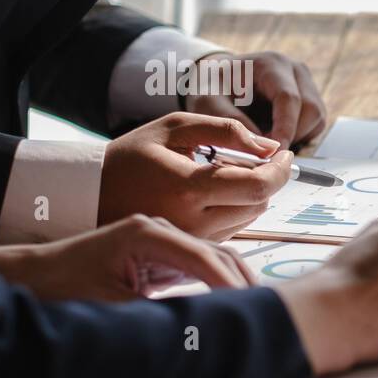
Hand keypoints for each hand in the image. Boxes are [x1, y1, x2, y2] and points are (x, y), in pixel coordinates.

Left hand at [0, 214, 252, 301]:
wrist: (40, 275)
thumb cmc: (66, 285)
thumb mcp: (112, 304)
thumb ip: (158, 314)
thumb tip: (199, 331)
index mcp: (148, 233)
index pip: (203, 258)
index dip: (228, 285)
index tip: (249, 309)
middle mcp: (161, 230)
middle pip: (218, 253)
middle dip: (242, 282)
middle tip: (266, 312)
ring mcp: (165, 241)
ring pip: (216, 259)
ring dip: (237, 282)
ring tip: (260, 310)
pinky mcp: (165, 256)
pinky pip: (203, 267)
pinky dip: (222, 284)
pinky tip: (236, 303)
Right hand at [100, 112, 292, 240]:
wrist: (91, 196)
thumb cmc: (131, 157)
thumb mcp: (173, 128)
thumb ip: (226, 131)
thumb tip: (271, 147)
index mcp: (188, 187)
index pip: (258, 186)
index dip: (281, 169)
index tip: (285, 154)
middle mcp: (194, 221)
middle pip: (260, 202)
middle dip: (265, 178)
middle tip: (251, 157)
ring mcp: (194, 239)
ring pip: (250, 216)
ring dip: (251, 193)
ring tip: (223, 173)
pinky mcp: (194, 248)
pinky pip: (234, 228)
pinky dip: (236, 207)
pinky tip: (214, 192)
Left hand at [187, 51, 326, 147]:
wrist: (220, 80)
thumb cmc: (213, 88)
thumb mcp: (209, 103)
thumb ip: (231, 122)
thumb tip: (262, 147)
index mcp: (271, 65)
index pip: (289, 98)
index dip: (285, 128)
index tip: (275, 153)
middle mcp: (295, 71)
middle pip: (310, 109)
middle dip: (292, 135)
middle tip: (267, 151)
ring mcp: (306, 85)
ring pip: (316, 119)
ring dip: (297, 137)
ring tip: (267, 140)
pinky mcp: (310, 100)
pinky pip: (315, 125)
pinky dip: (299, 137)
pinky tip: (275, 135)